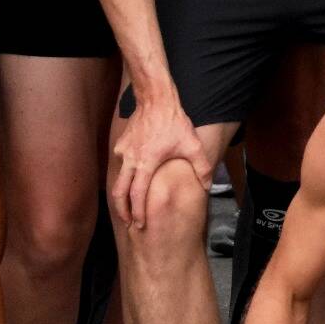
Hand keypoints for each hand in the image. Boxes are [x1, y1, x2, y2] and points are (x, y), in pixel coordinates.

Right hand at [111, 91, 210, 229]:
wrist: (155, 99)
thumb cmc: (173, 122)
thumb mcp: (192, 145)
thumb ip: (202, 168)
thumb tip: (207, 186)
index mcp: (146, 164)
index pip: (137, 195)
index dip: (138, 213)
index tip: (140, 224)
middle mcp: (131, 160)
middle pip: (120, 192)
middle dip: (123, 211)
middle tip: (128, 223)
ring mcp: (123, 152)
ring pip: (117, 179)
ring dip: (121, 196)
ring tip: (127, 207)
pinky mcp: (121, 144)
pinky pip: (120, 165)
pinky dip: (124, 177)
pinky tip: (132, 180)